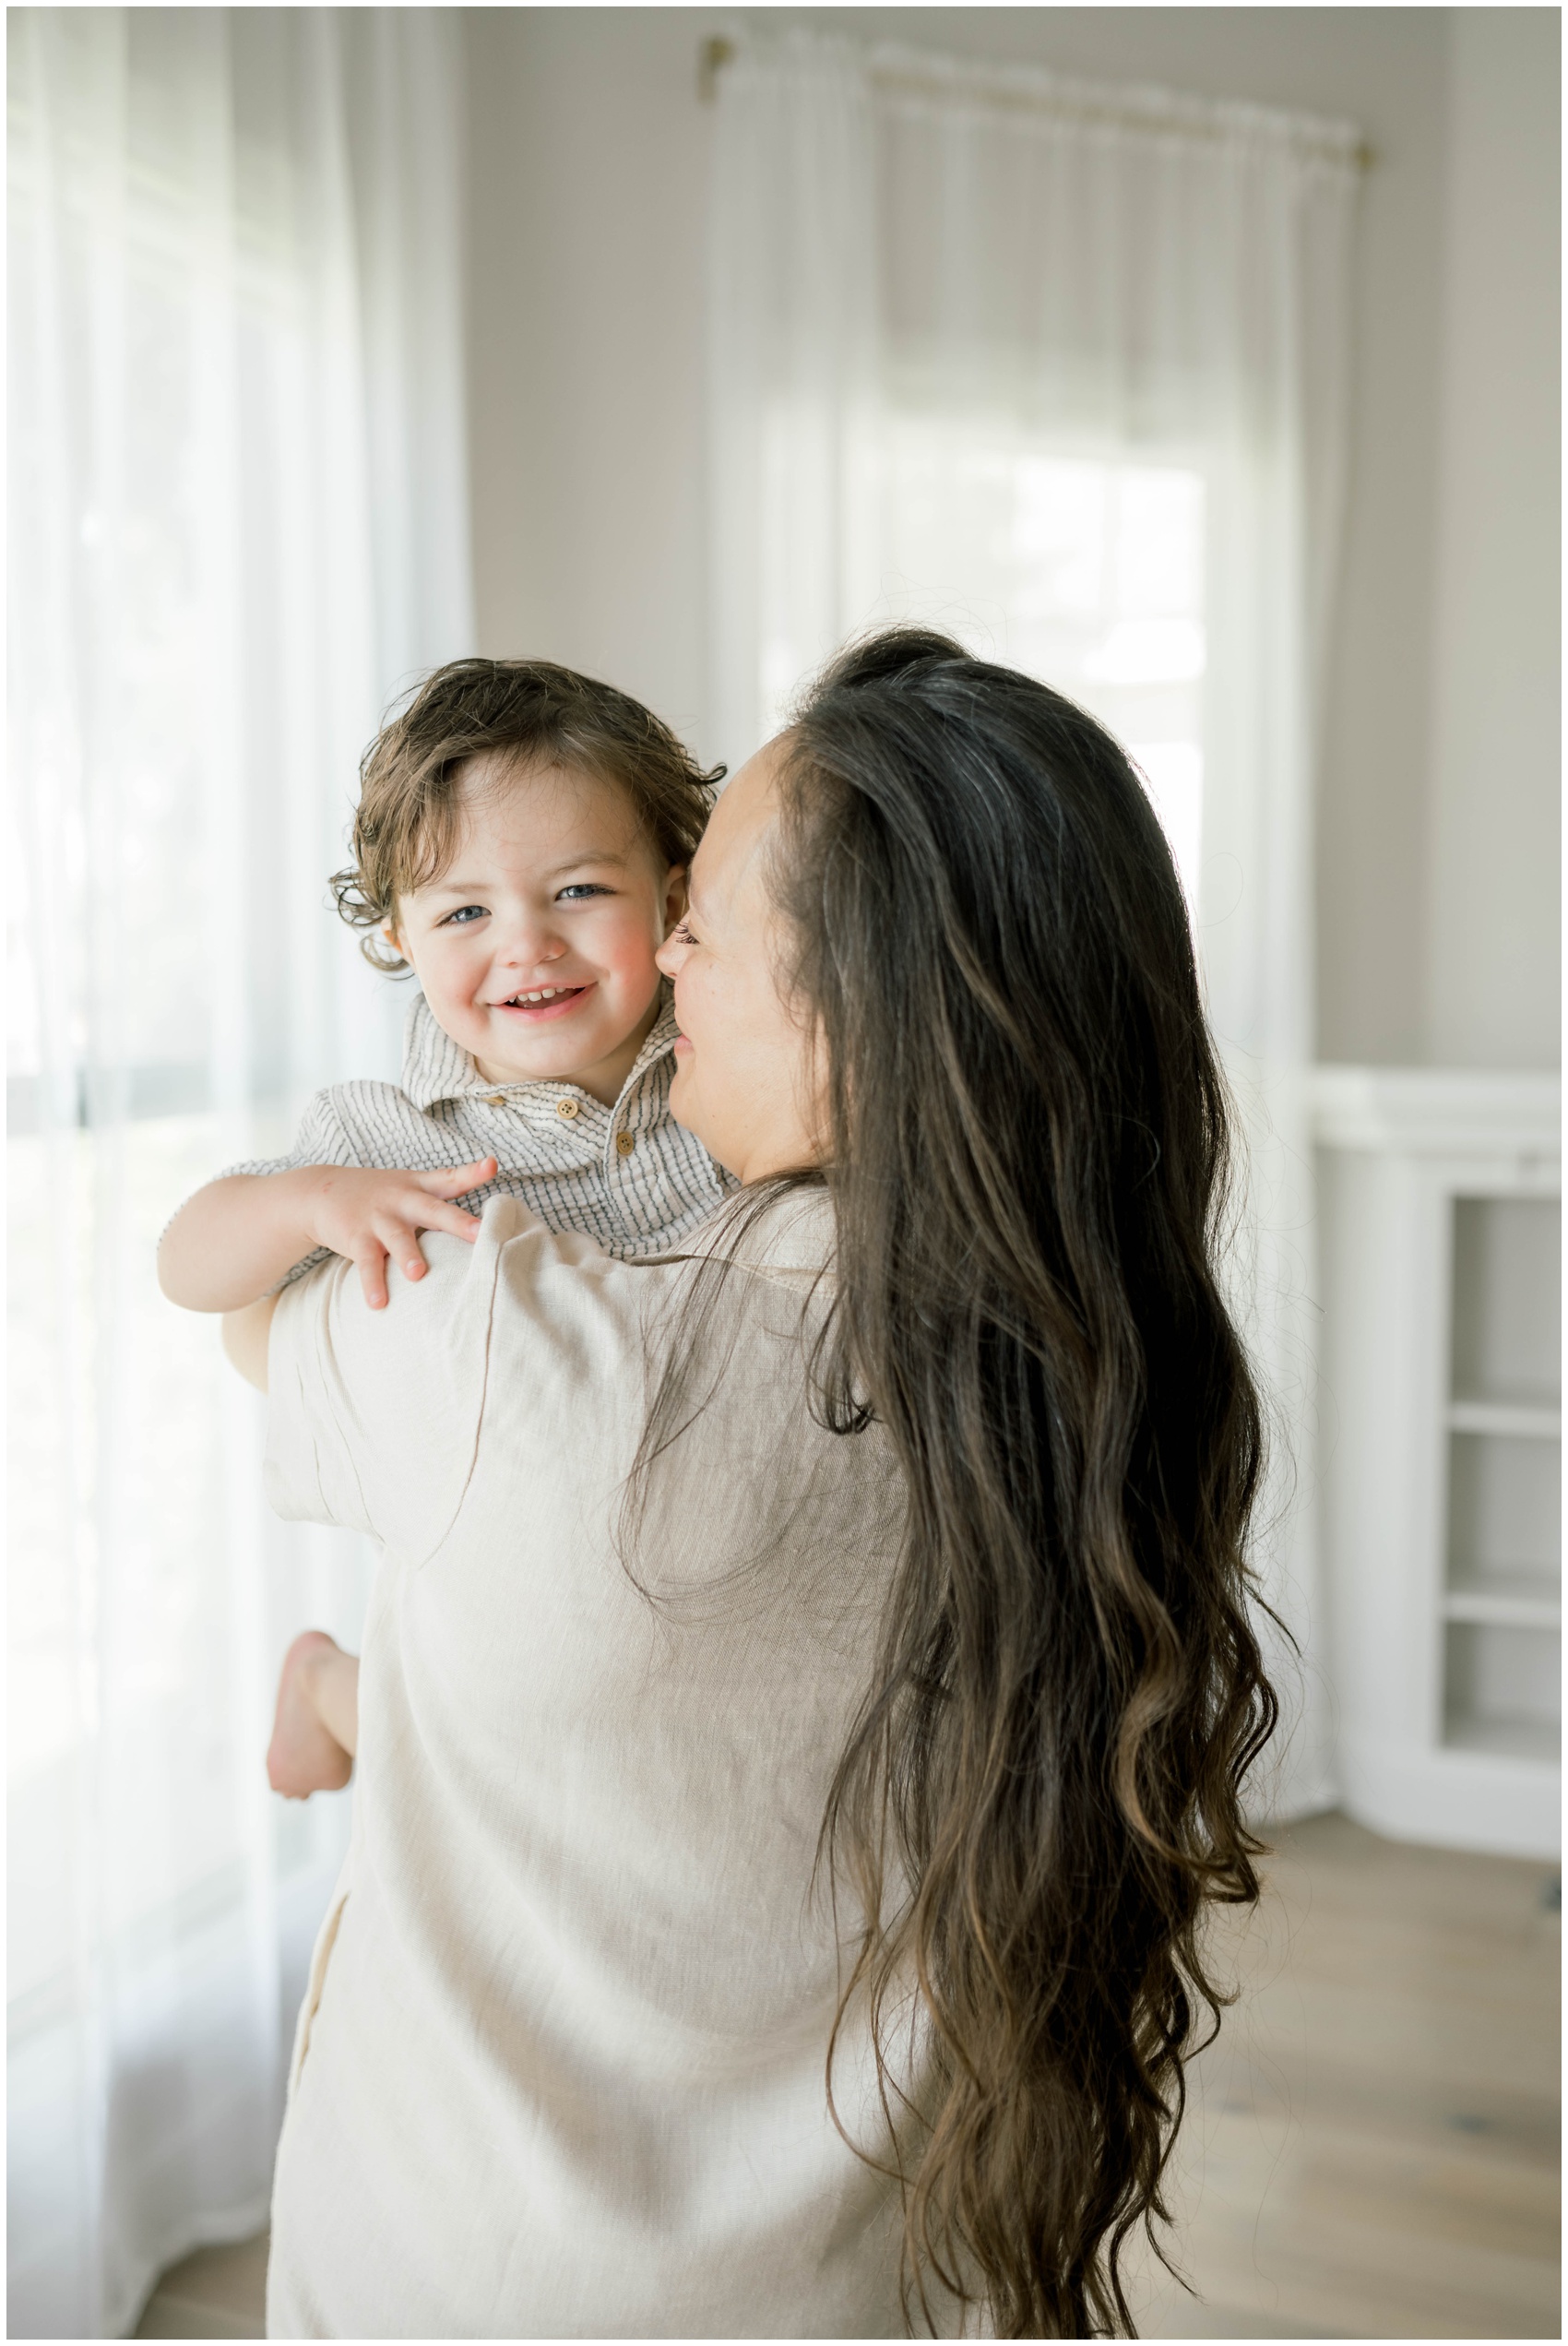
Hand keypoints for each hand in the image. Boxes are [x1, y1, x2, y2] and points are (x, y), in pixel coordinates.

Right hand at [304, 1157, 497, 1308]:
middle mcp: (402, 1200)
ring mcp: (379, 1219)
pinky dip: (372, 1284)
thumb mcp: (410, 1188)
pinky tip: (378, 1303)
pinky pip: (366, 1264)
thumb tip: (485, 1232)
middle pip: (433, 1210)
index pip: (450, 1178)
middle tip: (479, 1233)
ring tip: (417, 1274)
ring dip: (408, 1255)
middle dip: (456, 1222)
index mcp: (419, 1187)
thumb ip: (444, 1204)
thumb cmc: (378, 1195)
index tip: (492, 1165)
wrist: (318, 1191)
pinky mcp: (356, 1239)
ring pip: (398, 1238)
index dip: (472, 1173)